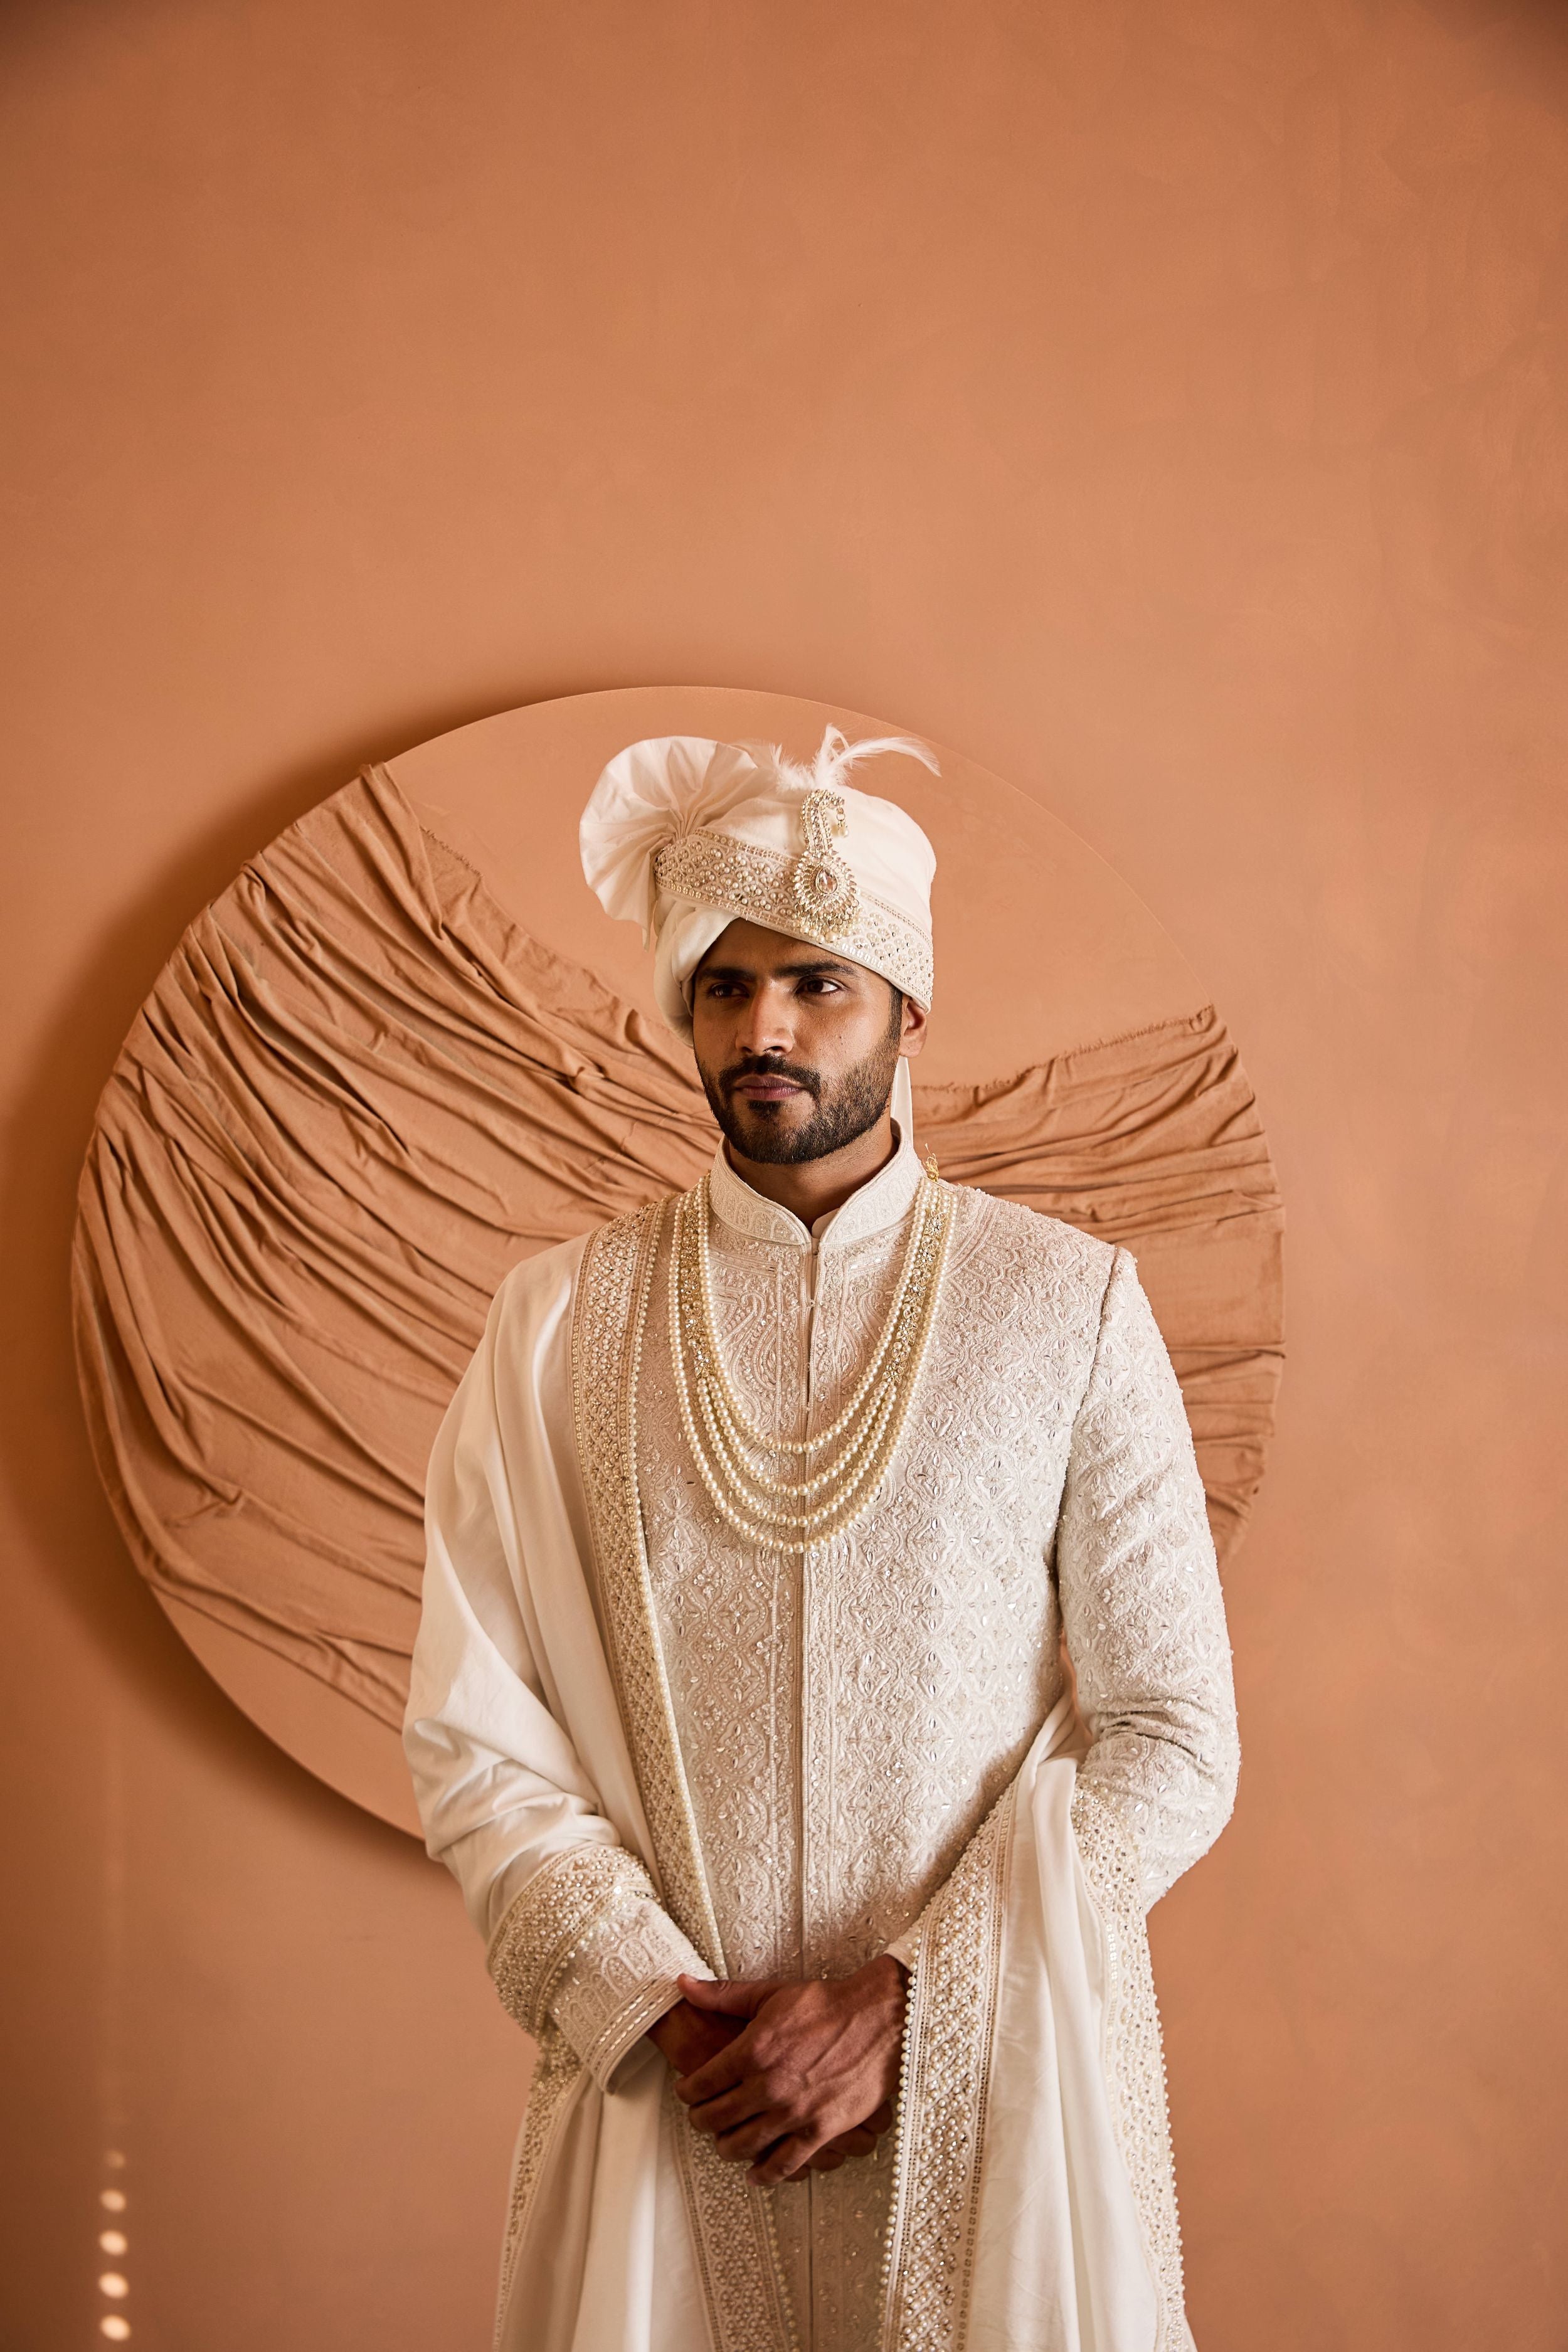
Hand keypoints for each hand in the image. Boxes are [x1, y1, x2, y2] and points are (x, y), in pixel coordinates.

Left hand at [648, 1997, 884, 2172]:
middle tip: (699, 2118)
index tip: (686, 2092)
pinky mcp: (820, 2131)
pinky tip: (755, 2172)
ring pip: (743, 2145)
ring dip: (726, 2147)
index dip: (687, 2091)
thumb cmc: (827, 2004)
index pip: (702, 2083)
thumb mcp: (770, 1994)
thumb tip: (684, 1984)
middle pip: (715, 2118)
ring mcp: (794, 2112)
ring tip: (723, 2142)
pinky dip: (764, 2174)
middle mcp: (768, 2085)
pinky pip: (784, 2165)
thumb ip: (723, 1995)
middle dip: (700, 2120)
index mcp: (752, 2050)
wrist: (879, 2019)